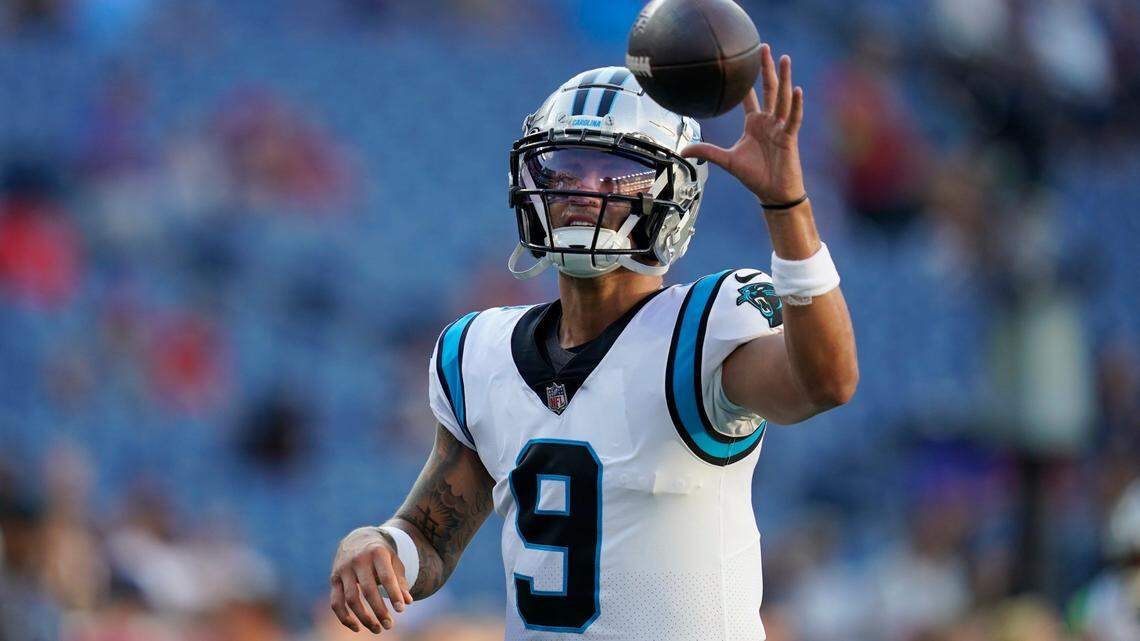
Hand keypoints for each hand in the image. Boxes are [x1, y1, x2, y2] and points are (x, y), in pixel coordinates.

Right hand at [329, 527, 413, 633]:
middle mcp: (358, 560)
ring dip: (364, 617)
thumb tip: (408, 602)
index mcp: (377, 553)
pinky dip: (345, 617)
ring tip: (377, 629)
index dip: (393, 594)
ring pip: (351, 599)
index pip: (385, 576)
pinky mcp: (333, 579)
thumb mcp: (393, 561)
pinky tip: (357, 628)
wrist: (357, 539)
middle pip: (368, 590)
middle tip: (389, 625)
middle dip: (379, 610)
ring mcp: (343, 569)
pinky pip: (336, 602)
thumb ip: (400, 580)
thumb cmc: (381, 555)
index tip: (401, 610)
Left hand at [681, 44, 805, 204]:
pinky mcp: (789, 137)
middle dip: (766, 68)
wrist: (772, 193)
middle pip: (768, 89)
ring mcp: (780, 127)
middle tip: (763, 46)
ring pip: (783, 98)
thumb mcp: (726, 161)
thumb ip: (707, 151)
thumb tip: (684, 151)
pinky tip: (796, 88)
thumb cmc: (754, 176)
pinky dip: (796, 104)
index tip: (742, 61)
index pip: (749, 97)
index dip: (746, 80)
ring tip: (784, 58)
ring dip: (784, 78)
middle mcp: (768, 121)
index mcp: (754, 123)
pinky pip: (793, 118)